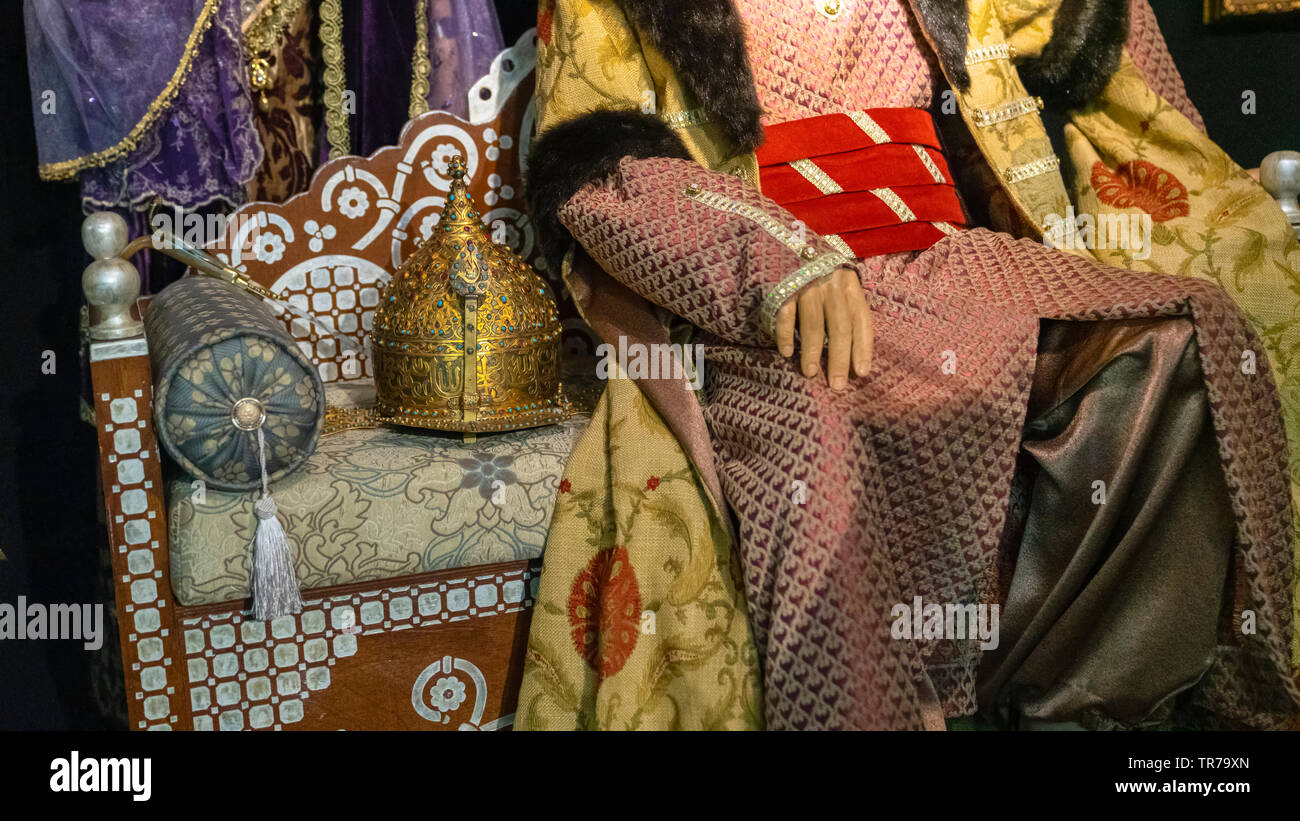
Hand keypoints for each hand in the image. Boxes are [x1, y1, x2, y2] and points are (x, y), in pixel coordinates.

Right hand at [774, 265, 872, 389]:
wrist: (783, 236)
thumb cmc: (816, 267)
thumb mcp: (837, 279)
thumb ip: (845, 305)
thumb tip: (852, 347)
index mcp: (849, 283)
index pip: (862, 319)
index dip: (863, 348)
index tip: (861, 373)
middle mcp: (831, 283)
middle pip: (839, 327)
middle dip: (840, 359)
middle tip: (837, 385)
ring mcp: (806, 283)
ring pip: (813, 324)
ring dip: (812, 352)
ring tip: (811, 373)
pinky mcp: (782, 284)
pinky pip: (785, 315)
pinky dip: (785, 335)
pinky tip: (786, 353)